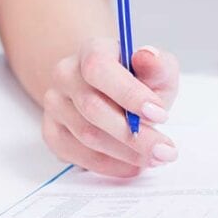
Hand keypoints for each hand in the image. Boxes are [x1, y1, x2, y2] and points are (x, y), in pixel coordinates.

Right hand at [41, 38, 179, 177]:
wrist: (109, 93)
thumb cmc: (136, 82)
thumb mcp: (156, 71)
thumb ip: (158, 65)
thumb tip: (148, 56)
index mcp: (91, 51)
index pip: (99, 68)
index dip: (129, 94)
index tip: (160, 115)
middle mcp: (65, 75)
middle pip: (93, 109)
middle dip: (134, 135)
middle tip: (165, 150)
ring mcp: (54, 105)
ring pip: (87, 136)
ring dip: (126, 153)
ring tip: (154, 158)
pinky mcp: (52, 132)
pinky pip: (77, 155)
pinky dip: (109, 166)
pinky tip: (132, 166)